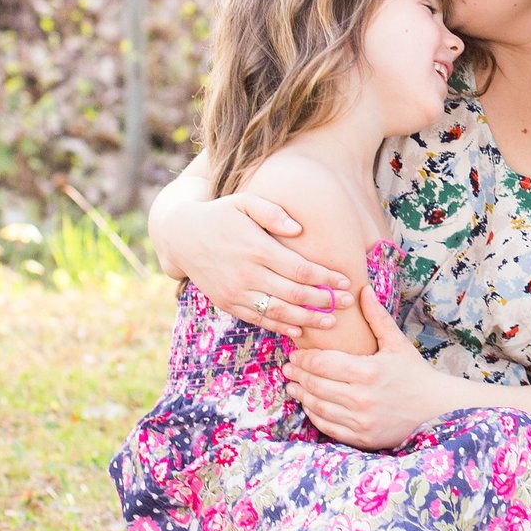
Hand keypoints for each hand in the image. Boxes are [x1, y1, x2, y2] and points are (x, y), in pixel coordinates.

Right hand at [166, 192, 356, 337]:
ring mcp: (236, 291)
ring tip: (331, 322)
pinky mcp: (228, 302)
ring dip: (307, 319)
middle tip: (347, 303)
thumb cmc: (221, 214)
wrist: (182, 236)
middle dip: (324, 301)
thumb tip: (299, 229)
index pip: (300, 269)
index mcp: (257, 248)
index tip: (346, 281)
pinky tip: (299, 329)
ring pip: (278, 311)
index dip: (326, 279)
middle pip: (294, 294)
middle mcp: (247, 273)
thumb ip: (272, 212)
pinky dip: (280, 326)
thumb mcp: (244, 202)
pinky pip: (258, 319)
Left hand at [283, 287, 448, 449]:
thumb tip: (362, 289)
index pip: (323, 363)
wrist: (436, 410)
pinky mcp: (361, 438)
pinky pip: (328, 426)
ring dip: (301, 395)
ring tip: (292, 386)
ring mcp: (360, 421)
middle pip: (316, 384)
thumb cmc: (415, 373)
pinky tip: (309, 405)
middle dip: (297, 375)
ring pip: (318, 407)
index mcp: (369, 371)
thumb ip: (377, 317)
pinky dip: (314, 415)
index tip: (296, 353)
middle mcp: (362, 398)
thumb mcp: (397, 343)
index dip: (305, 358)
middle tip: (288, 367)